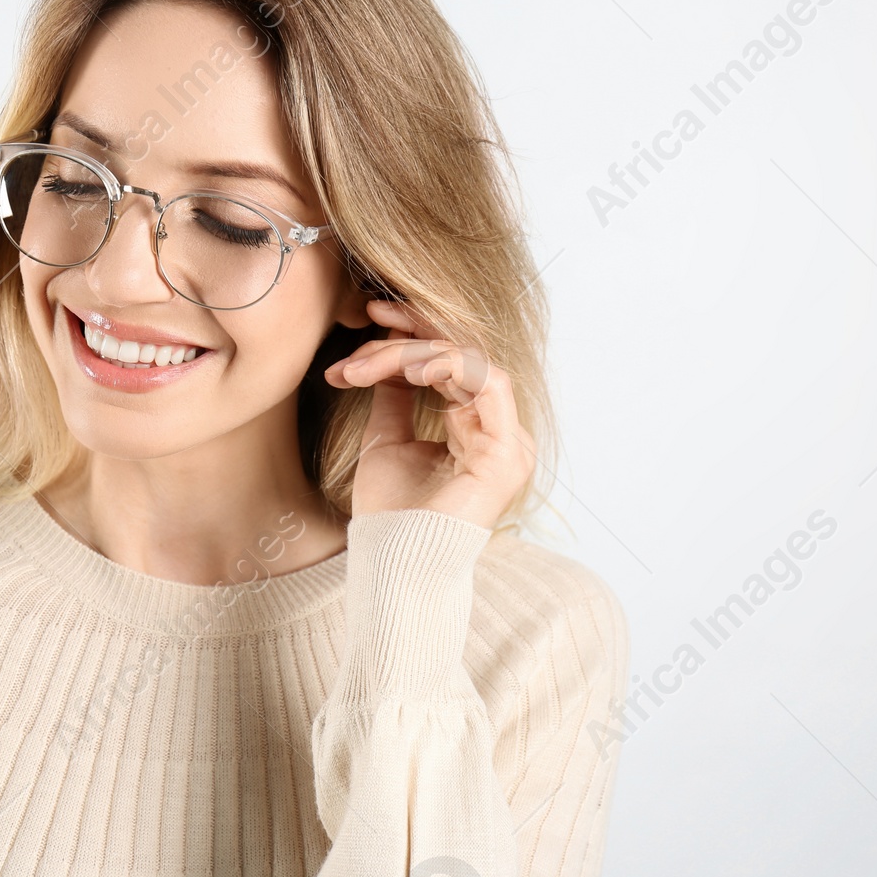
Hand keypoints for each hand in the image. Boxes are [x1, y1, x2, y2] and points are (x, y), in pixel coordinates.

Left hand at [323, 298, 534, 529]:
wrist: (393, 564)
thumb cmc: (390, 513)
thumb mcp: (387, 439)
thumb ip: (396, 397)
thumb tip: (388, 357)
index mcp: (475, 429)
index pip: (451, 361)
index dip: (413, 331)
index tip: (369, 314)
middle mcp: (498, 431)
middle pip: (460, 355)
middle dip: (411, 328)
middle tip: (370, 312)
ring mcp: (508, 442)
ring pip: (468, 362)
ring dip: (415, 350)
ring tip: (368, 361)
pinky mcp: (508, 452)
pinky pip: (488, 384)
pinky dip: (450, 364)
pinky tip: (412, 366)